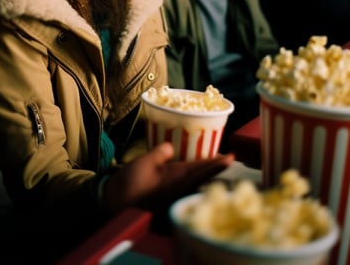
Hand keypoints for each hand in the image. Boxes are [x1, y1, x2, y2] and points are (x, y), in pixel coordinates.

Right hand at [102, 142, 233, 213]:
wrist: (118, 203)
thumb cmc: (131, 183)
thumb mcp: (144, 162)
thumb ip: (160, 152)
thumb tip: (171, 145)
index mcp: (178, 178)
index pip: (203, 168)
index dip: (217, 163)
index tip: (232, 157)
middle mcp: (181, 188)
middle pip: (204, 176)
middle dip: (216, 167)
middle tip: (227, 158)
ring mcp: (175, 194)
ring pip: (197, 182)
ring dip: (207, 173)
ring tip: (215, 164)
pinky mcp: (169, 196)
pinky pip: (188, 186)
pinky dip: (196, 178)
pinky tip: (195, 175)